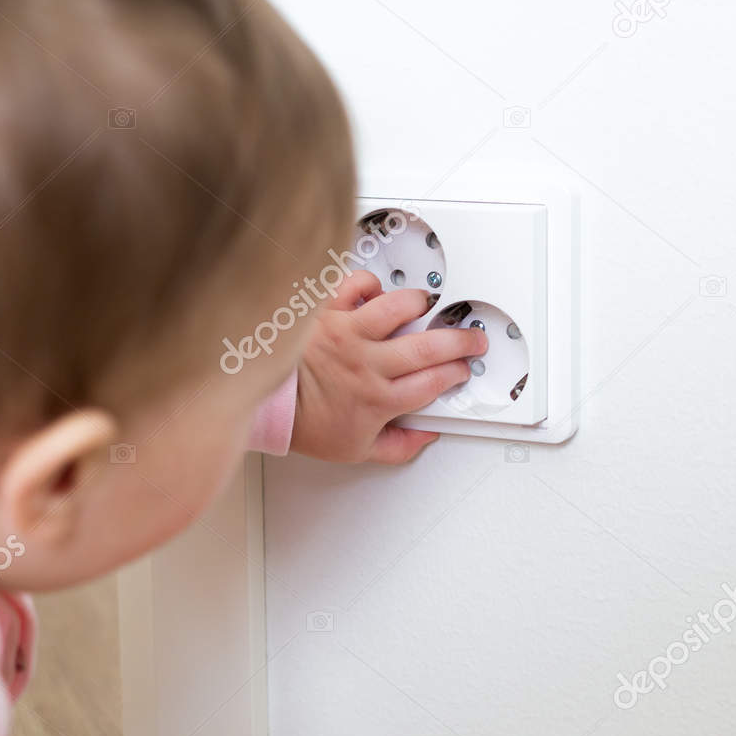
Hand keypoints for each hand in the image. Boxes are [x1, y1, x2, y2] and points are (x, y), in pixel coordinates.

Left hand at [290, 269, 486, 463]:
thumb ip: (397, 447)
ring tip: (426, 307)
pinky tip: (374, 294)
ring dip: (419, 304)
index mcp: (378, 399)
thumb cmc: (304, 423)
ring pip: (398, 307)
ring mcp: (348, 334)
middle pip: (428, 347)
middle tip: (471, 337)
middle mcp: (367, 364)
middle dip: (460, 341)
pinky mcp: (327, 312)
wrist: (265, 401)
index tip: (462, 369)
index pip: (433, 383)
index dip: (456, 374)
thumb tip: (425, 437)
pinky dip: (370, 285)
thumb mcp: (356, 450)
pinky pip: (357, 285)